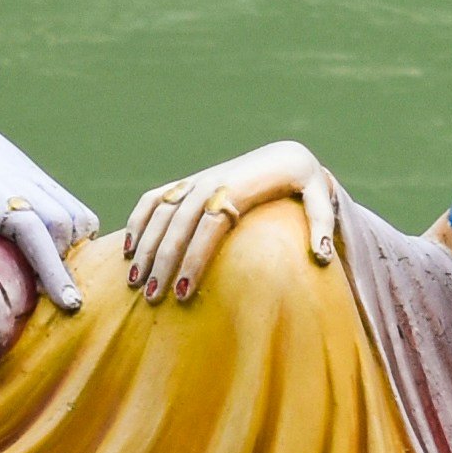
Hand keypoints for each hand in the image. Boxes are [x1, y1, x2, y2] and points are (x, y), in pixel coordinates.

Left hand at [0, 110, 100, 354]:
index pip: (36, 234)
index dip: (54, 269)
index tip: (69, 303)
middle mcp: (24, 185)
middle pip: (66, 227)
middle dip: (66, 264)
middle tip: (55, 298)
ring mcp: (38, 179)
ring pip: (78, 215)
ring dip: (76, 247)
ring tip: (57, 274)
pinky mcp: (43, 178)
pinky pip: (75, 206)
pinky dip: (77, 231)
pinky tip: (59, 251)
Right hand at [119, 141, 342, 305]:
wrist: (285, 155)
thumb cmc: (304, 183)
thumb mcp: (321, 198)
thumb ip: (323, 225)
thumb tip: (323, 258)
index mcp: (239, 189)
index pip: (209, 227)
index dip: (194, 259)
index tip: (184, 293)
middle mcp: (211, 183)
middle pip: (178, 225)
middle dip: (162, 262)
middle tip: (153, 297)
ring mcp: (195, 182)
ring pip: (161, 214)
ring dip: (145, 246)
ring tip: (135, 283)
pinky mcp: (188, 183)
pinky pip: (155, 199)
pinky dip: (139, 220)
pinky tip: (128, 249)